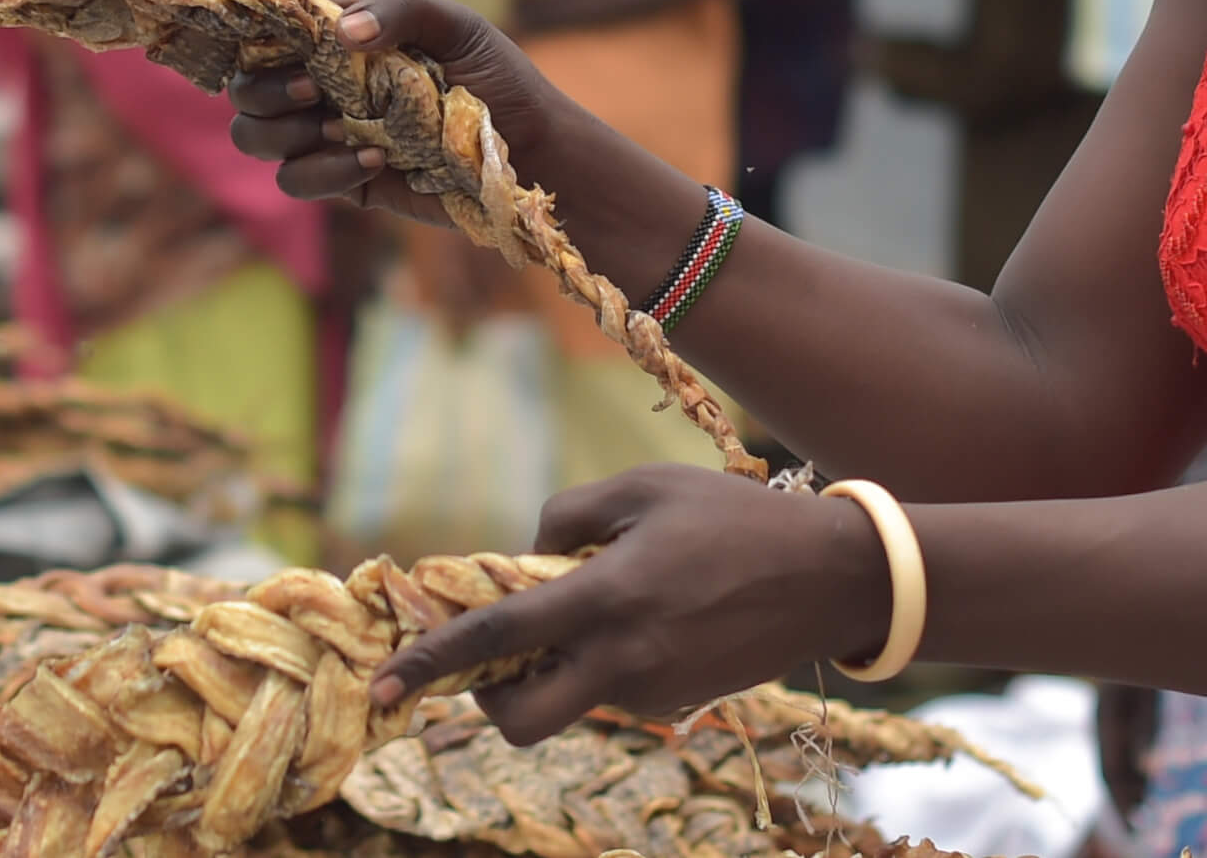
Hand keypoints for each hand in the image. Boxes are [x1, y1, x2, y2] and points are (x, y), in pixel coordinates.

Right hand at [227, 0, 558, 225]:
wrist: (531, 153)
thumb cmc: (499, 81)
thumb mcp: (461, 28)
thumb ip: (403, 9)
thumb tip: (340, 34)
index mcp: (346, 34)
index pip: (275, 23)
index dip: (252, 28)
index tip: (268, 40)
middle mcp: (327, 80)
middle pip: (247, 82)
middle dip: (265, 88)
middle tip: (313, 90)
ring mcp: (329, 131)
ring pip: (254, 134)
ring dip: (282, 132)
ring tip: (340, 128)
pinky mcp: (344, 179)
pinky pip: (295, 180)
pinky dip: (324, 172)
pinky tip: (378, 160)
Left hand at [372, 465, 890, 745]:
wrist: (823, 576)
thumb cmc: (730, 516)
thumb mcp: (646, 486)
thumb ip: (571, 515)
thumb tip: (530, 557)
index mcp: (607, 597)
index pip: (498, 639)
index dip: (432, 661)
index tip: (383, 686)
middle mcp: (621, 660)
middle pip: (519, 720)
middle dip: (490, 702)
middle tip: (498, 659)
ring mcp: (649, 694)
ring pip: (570, 700)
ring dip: (560, 666)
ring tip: (611, 599)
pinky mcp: (674, 706)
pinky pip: (614, 691)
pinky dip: (609, 662)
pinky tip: (656, 615)